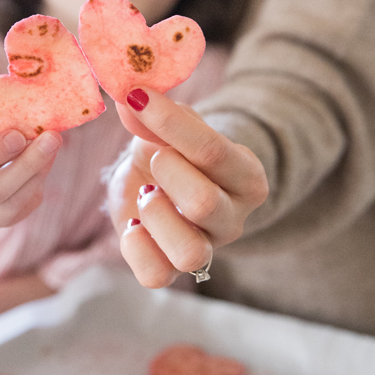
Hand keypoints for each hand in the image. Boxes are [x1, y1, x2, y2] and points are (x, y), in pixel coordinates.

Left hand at [107, 89, 268, 287]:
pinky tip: (133, 224)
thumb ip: (150, 116)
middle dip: (168, 173)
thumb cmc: (171, 154)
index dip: (170, 123)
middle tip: (155, 158)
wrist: (156, 185)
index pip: (214, 151)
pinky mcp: (172, 271)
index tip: (138, 98)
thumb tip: (129, 98)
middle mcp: (234, 218)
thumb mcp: (165, 130)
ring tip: (147, 195)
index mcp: (246, 176)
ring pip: (190, 252)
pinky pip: (156, 276)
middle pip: (204, 204)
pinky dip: (136, 248)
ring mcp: (206, 248)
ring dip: (156, 217)